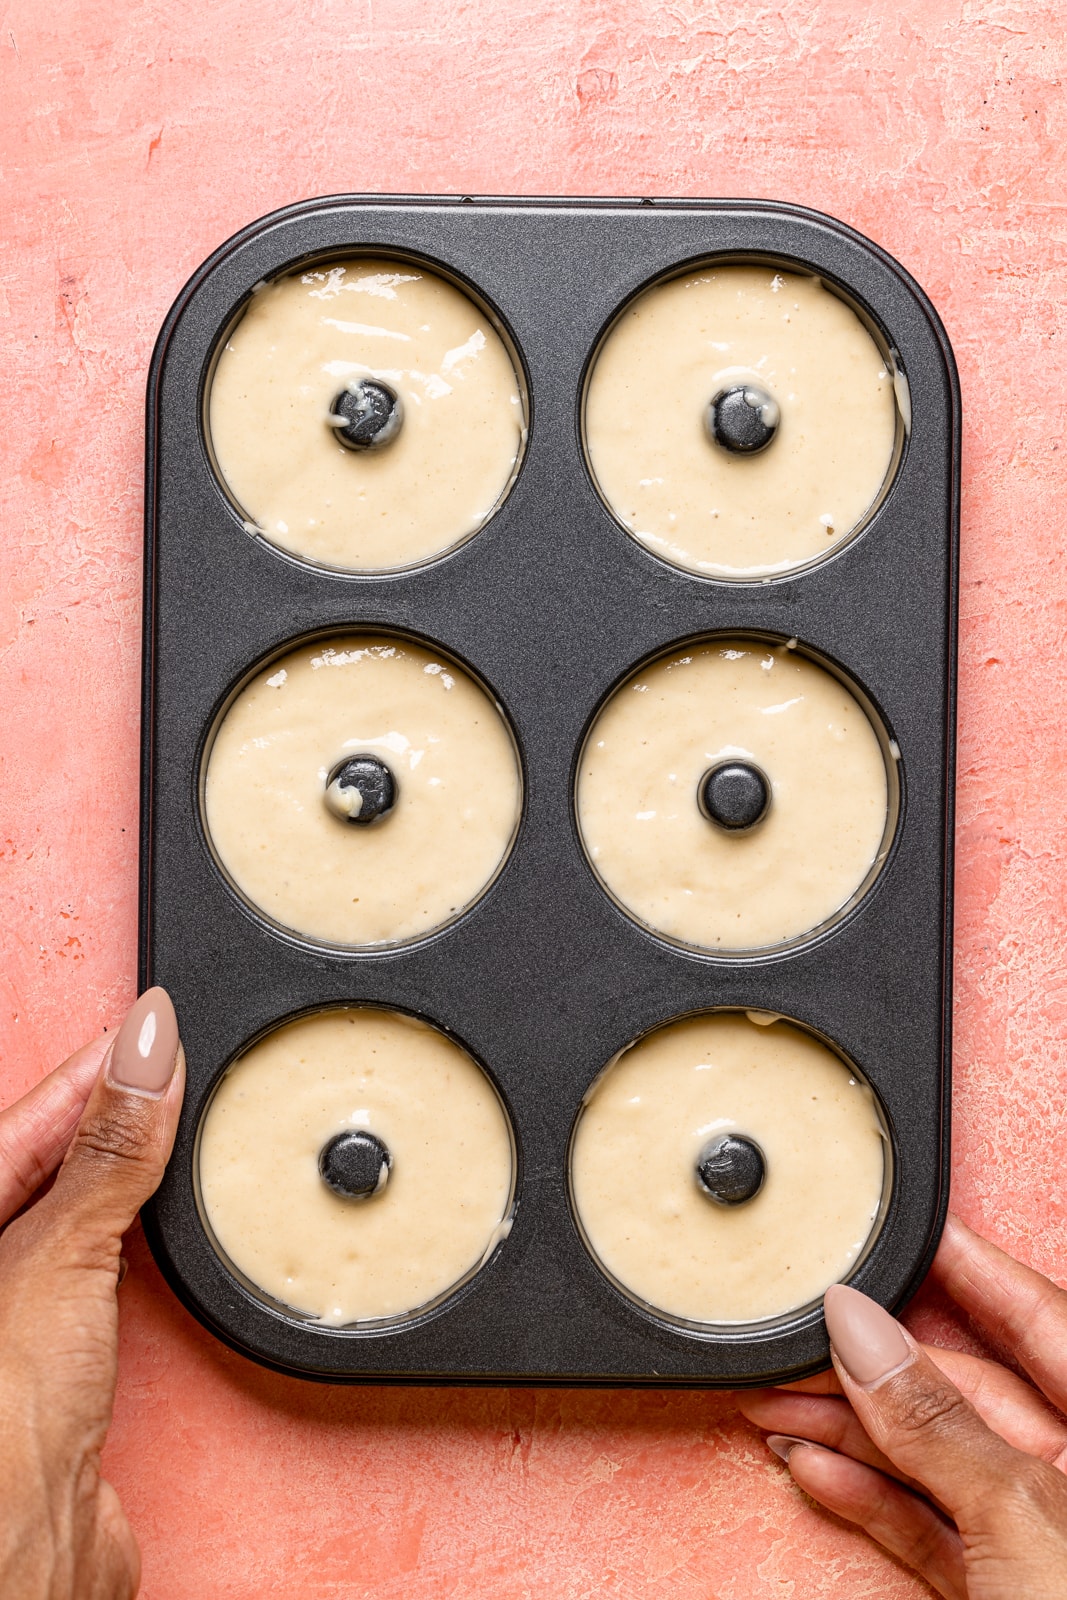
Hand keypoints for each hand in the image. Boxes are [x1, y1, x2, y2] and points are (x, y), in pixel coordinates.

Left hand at [0, 989, 184, 1599]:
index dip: (87, 1071)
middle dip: (107, 1111)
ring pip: (78, 1213)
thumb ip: (106, 1151)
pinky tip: (171, 1218)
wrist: (28, 1564)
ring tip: (178, 1118)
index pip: (20, 1123)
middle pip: (45, 1162)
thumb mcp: (54, 1257)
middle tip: (170, 1056)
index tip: (148, 1023)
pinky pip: (109, 1267)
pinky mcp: (60, 1357)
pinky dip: (149, 1235)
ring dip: (132, 1173)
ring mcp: (14, 1314)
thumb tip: (145, 1047)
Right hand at [738, 1215, 1066, 1597]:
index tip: (904, 1223)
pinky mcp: (1001, 1597)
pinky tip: (810, 1466)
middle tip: (798, 1326)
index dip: (970, 1267)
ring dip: (849, 1431)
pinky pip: (925, 1532)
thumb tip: (865, 1328)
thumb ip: (941, 1425)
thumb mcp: (1029, 1521)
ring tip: (772, 1398)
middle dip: (875, 1360)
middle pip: (968, 1390)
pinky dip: (865, 1501)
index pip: (1041, 1316)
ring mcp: (1040, 1542)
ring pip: (933, 1461)